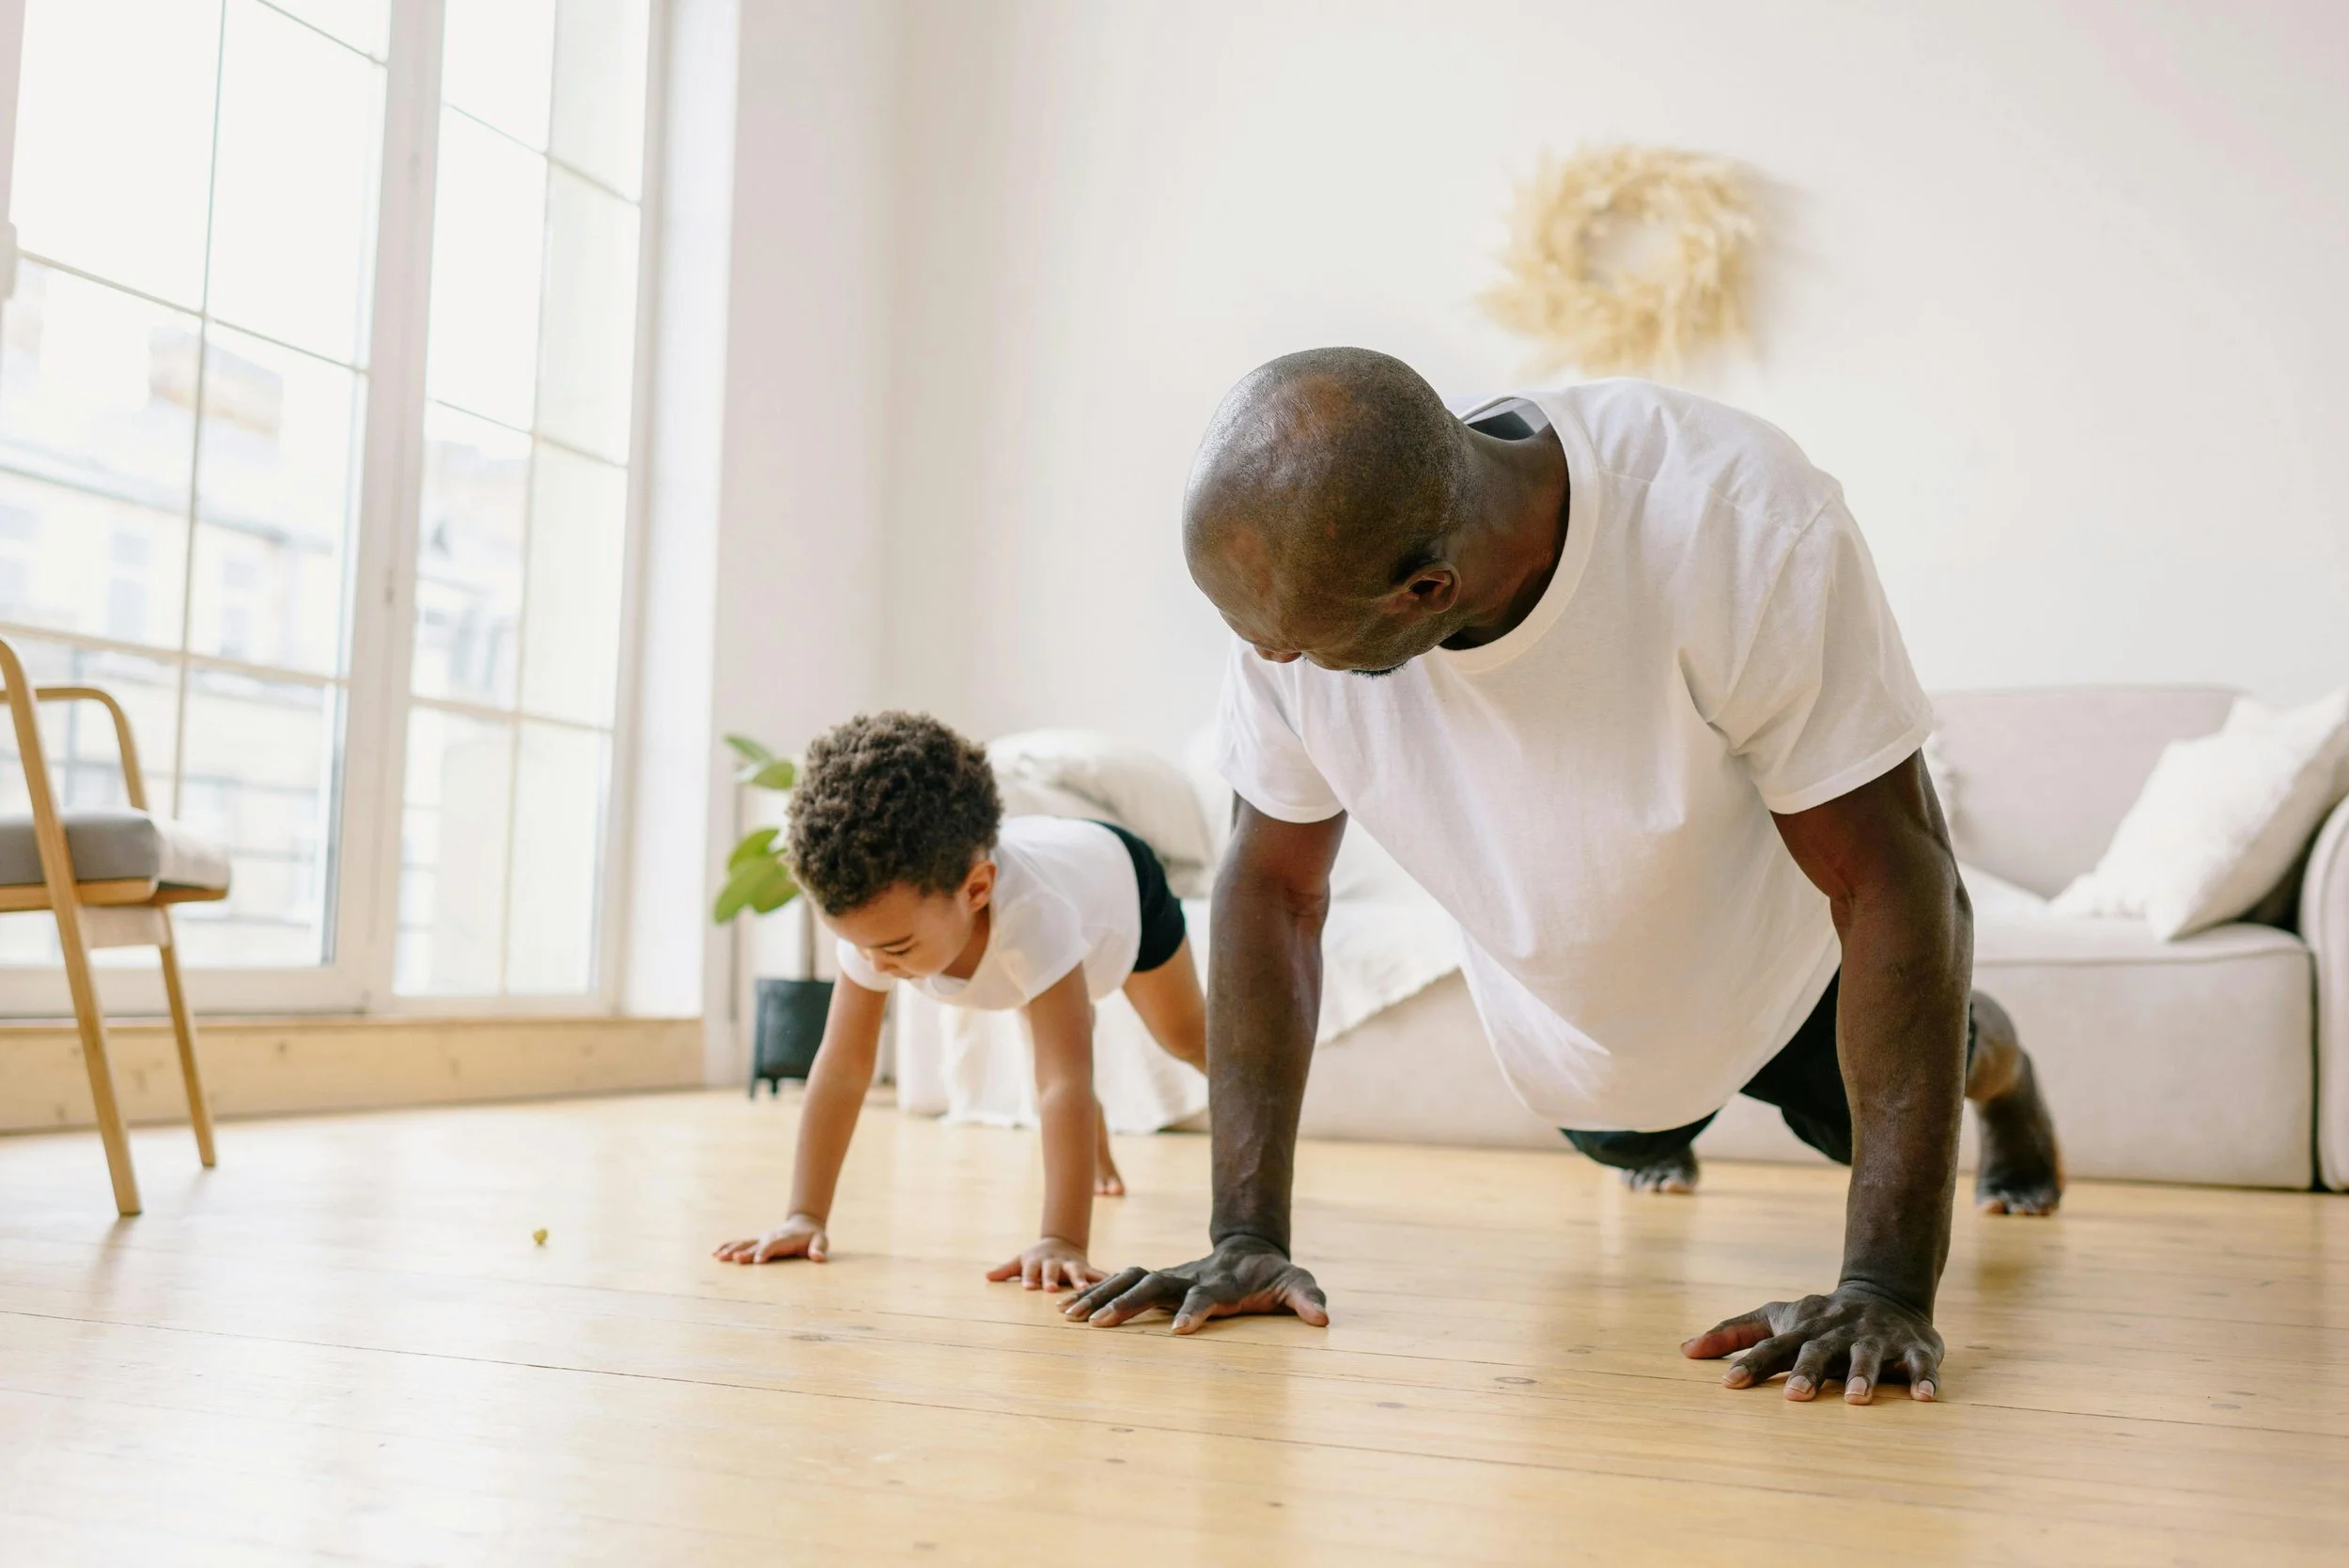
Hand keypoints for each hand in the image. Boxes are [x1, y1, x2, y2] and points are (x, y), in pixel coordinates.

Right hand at [712, 1214, 827, 1264]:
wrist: (804, 1224)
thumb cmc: (813, 1237)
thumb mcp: (821, 1241)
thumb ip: (819, 1249)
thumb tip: (818, 1258)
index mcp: (785, 1239)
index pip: (774, 1245)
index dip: (766, 1251)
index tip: (757, 1260)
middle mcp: (770, 1237)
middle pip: (756, 1244)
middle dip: (745, 1252)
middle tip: (735, 1259)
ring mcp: (761, 1238)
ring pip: (744, 1243)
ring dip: (731, 1249)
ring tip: (718, 1256)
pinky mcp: (756, 1241)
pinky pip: (740, 1243)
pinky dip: (727, 1246)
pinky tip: (715, 1253)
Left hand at [987, 1235, 1103, 1291]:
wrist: (1062, 1244)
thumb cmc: (1037, 1259)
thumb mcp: (1021, 1261)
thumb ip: (1006, 1269)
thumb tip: (987, 1276)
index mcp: (1038, 1261)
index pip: (1031, 1270)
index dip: (1029, 1278)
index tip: (1028, 1287)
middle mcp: (1055, 1262)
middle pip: (1052, 1270)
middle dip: (1052, 1278)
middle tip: (1051, 1289)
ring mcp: (1073, 1265)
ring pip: (1077, 1272)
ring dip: (1080, 1280)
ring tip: (1083, 1290)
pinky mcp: (1088, 1269)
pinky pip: (1098, 1275)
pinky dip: (1105, 1279)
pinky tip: (1114, 1285)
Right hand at [1061, 1235, 1328, 1333]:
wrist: (1251, 1250)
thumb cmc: (1274, 1274)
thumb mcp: (1297, 1283)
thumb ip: (1308, 1298)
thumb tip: (1322, 1318)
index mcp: (1221, 1284)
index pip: (1205, 1297)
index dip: (1195, 1312)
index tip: (1181, 1332)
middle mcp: (1189, 1277)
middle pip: (1154, 1286)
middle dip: (1128, 1304)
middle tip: (1101, 1325)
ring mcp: (1171, 1278)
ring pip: (1129, 1281)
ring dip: (1101, 1297)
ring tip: (1069, 1316)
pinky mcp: (1158, 1283)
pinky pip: (1121, 1285)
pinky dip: (1095, 1295)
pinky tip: (1067, 1311)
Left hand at [1682, 1281, 1943, 1403]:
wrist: (1885, 1290)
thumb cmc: (1819, 1317)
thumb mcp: (1776, 1317)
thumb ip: (1733, 1332)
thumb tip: (1685, 1350)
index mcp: (1803, 1328)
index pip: (1771, 1347)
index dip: (1750, 1363)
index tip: (1729, 1383)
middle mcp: (1836, 1332)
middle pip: (1817, 1351)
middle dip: (1806, 1372)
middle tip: (1794, 1395)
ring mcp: (1875, 1337)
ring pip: (1867, 1357)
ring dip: (1861, 1376)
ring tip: (1855, 1399)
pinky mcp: (1914, 1346)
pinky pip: (1920, 1363)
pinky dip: (1924, 1378)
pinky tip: (1925, 1397)